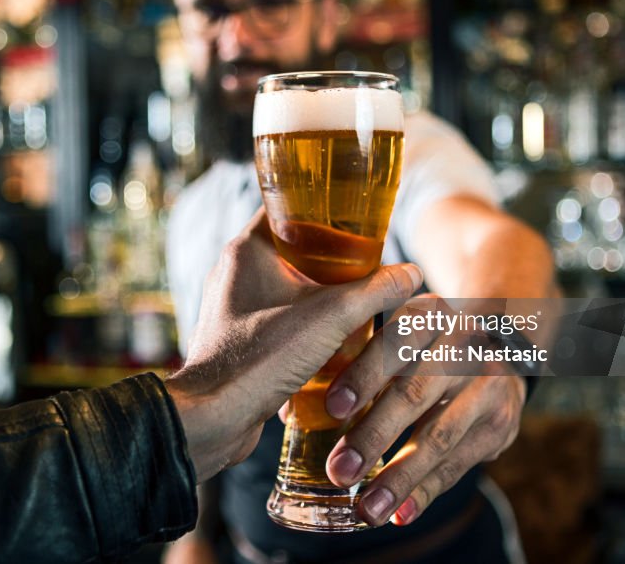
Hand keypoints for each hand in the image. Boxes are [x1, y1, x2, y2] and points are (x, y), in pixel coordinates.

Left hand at [165, 210, 422, 482]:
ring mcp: (233, 306)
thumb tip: (411, 273)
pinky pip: (278, 316)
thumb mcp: (331, 317)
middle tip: (368, 261)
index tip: (358, 216)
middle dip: (332, 255)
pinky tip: (333, 336)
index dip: (324, 207)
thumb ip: (375, 291)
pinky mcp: (238, 338)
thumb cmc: (260, 359)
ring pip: (287, 285)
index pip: (287, 205)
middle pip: (292, 247)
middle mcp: (234, 272)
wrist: (212, 418)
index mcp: (247, 249)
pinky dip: (305, 321)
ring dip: (320, 292)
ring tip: (357, 299)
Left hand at [322, 296, 526, 526]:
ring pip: (438, 436)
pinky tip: (400, 514)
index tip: (332, 408)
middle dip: (374, 436)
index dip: (364, 374)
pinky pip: (459, 464)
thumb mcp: (398, 332)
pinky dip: (426, 491)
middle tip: (339, 471)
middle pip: (415, 392)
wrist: (499, 349)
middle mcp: (463, 344)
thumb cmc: (422, 345)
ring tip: (366, 509)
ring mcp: (487, 385)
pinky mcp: (501, 424)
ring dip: (399, 478)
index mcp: (429, 313)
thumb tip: (291, 410)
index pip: (396, 340)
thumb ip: (354, 358)